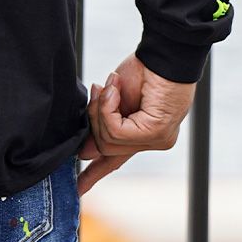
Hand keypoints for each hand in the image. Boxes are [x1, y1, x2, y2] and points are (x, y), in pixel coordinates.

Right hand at [77, 53, 196, 196]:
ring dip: (101, 109)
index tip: (78, 189)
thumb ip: (104, 123)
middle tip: (97, 90)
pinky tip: (115, 89)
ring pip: (109, 141)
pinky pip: (117, 131)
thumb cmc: (143, 69)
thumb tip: (85, 151)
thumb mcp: (115, 97)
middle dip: (94, 119)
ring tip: (110, 85)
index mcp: (142, 133)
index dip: (95, 174)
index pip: (116, 160)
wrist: (164, 52)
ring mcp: (157, 140)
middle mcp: (151, 141)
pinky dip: (108, 108)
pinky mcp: (156, 133)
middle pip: (106, 148)